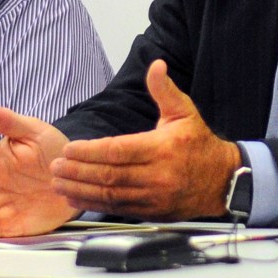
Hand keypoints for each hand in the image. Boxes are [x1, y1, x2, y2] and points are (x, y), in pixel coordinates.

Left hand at [49, 59, 240, 219]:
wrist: (221, 179)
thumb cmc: (199, 144)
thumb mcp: (184, 111)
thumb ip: (164, 90)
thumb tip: (156, 65)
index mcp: (163, 148)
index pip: (119, 150)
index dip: (91, 151)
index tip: (70, 148)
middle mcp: (158, 174)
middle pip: (110, 175)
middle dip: (79, 170)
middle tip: (56, 165)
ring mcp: (154, 197)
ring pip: (110, 195)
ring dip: (81, 189)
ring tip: (59, 181)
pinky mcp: (151, 212)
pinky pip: (117, 209)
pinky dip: (93, 204)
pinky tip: (76, 197)